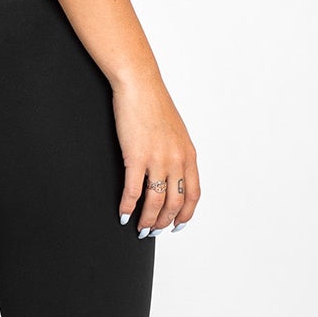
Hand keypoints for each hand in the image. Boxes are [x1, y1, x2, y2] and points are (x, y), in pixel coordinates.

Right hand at [113, 75, 199, 234]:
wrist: (139, 85)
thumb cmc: (154, 104)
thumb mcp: (175, 132)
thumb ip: (177, 153)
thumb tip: (172, 172)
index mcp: (188, 154)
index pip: (193, 194)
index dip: (185, 214)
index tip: (177, 225)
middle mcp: (176, 160)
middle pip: (174, 202)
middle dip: (164, 221)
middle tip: (153, 230)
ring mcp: (157, 159)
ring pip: (155, 201)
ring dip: (147, 220)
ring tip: (140, 228)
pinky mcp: (136, 157)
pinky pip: (134, 190)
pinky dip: (128, 206)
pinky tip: (124, 213)